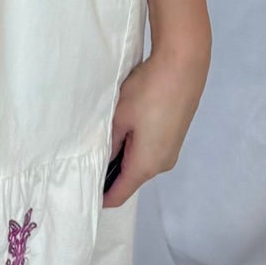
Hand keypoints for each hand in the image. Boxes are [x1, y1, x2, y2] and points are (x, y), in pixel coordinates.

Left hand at [101, 40, 210, 209]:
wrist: (183, 67)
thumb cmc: (148, 92)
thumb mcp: (118, 117)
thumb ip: (109, 143)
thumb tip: (104, 159)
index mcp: (146, 165)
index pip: (119, 194)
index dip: (101, 197)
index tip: (82, 191)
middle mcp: (162, 165)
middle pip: (130, 179)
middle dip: (110, 174)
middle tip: (84, 162)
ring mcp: (171, 151)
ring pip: (140, 163)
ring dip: (123, 157)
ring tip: (102, 140)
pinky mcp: (174, 137)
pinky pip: (150, 151)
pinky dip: (135, 147)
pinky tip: (124, 129)